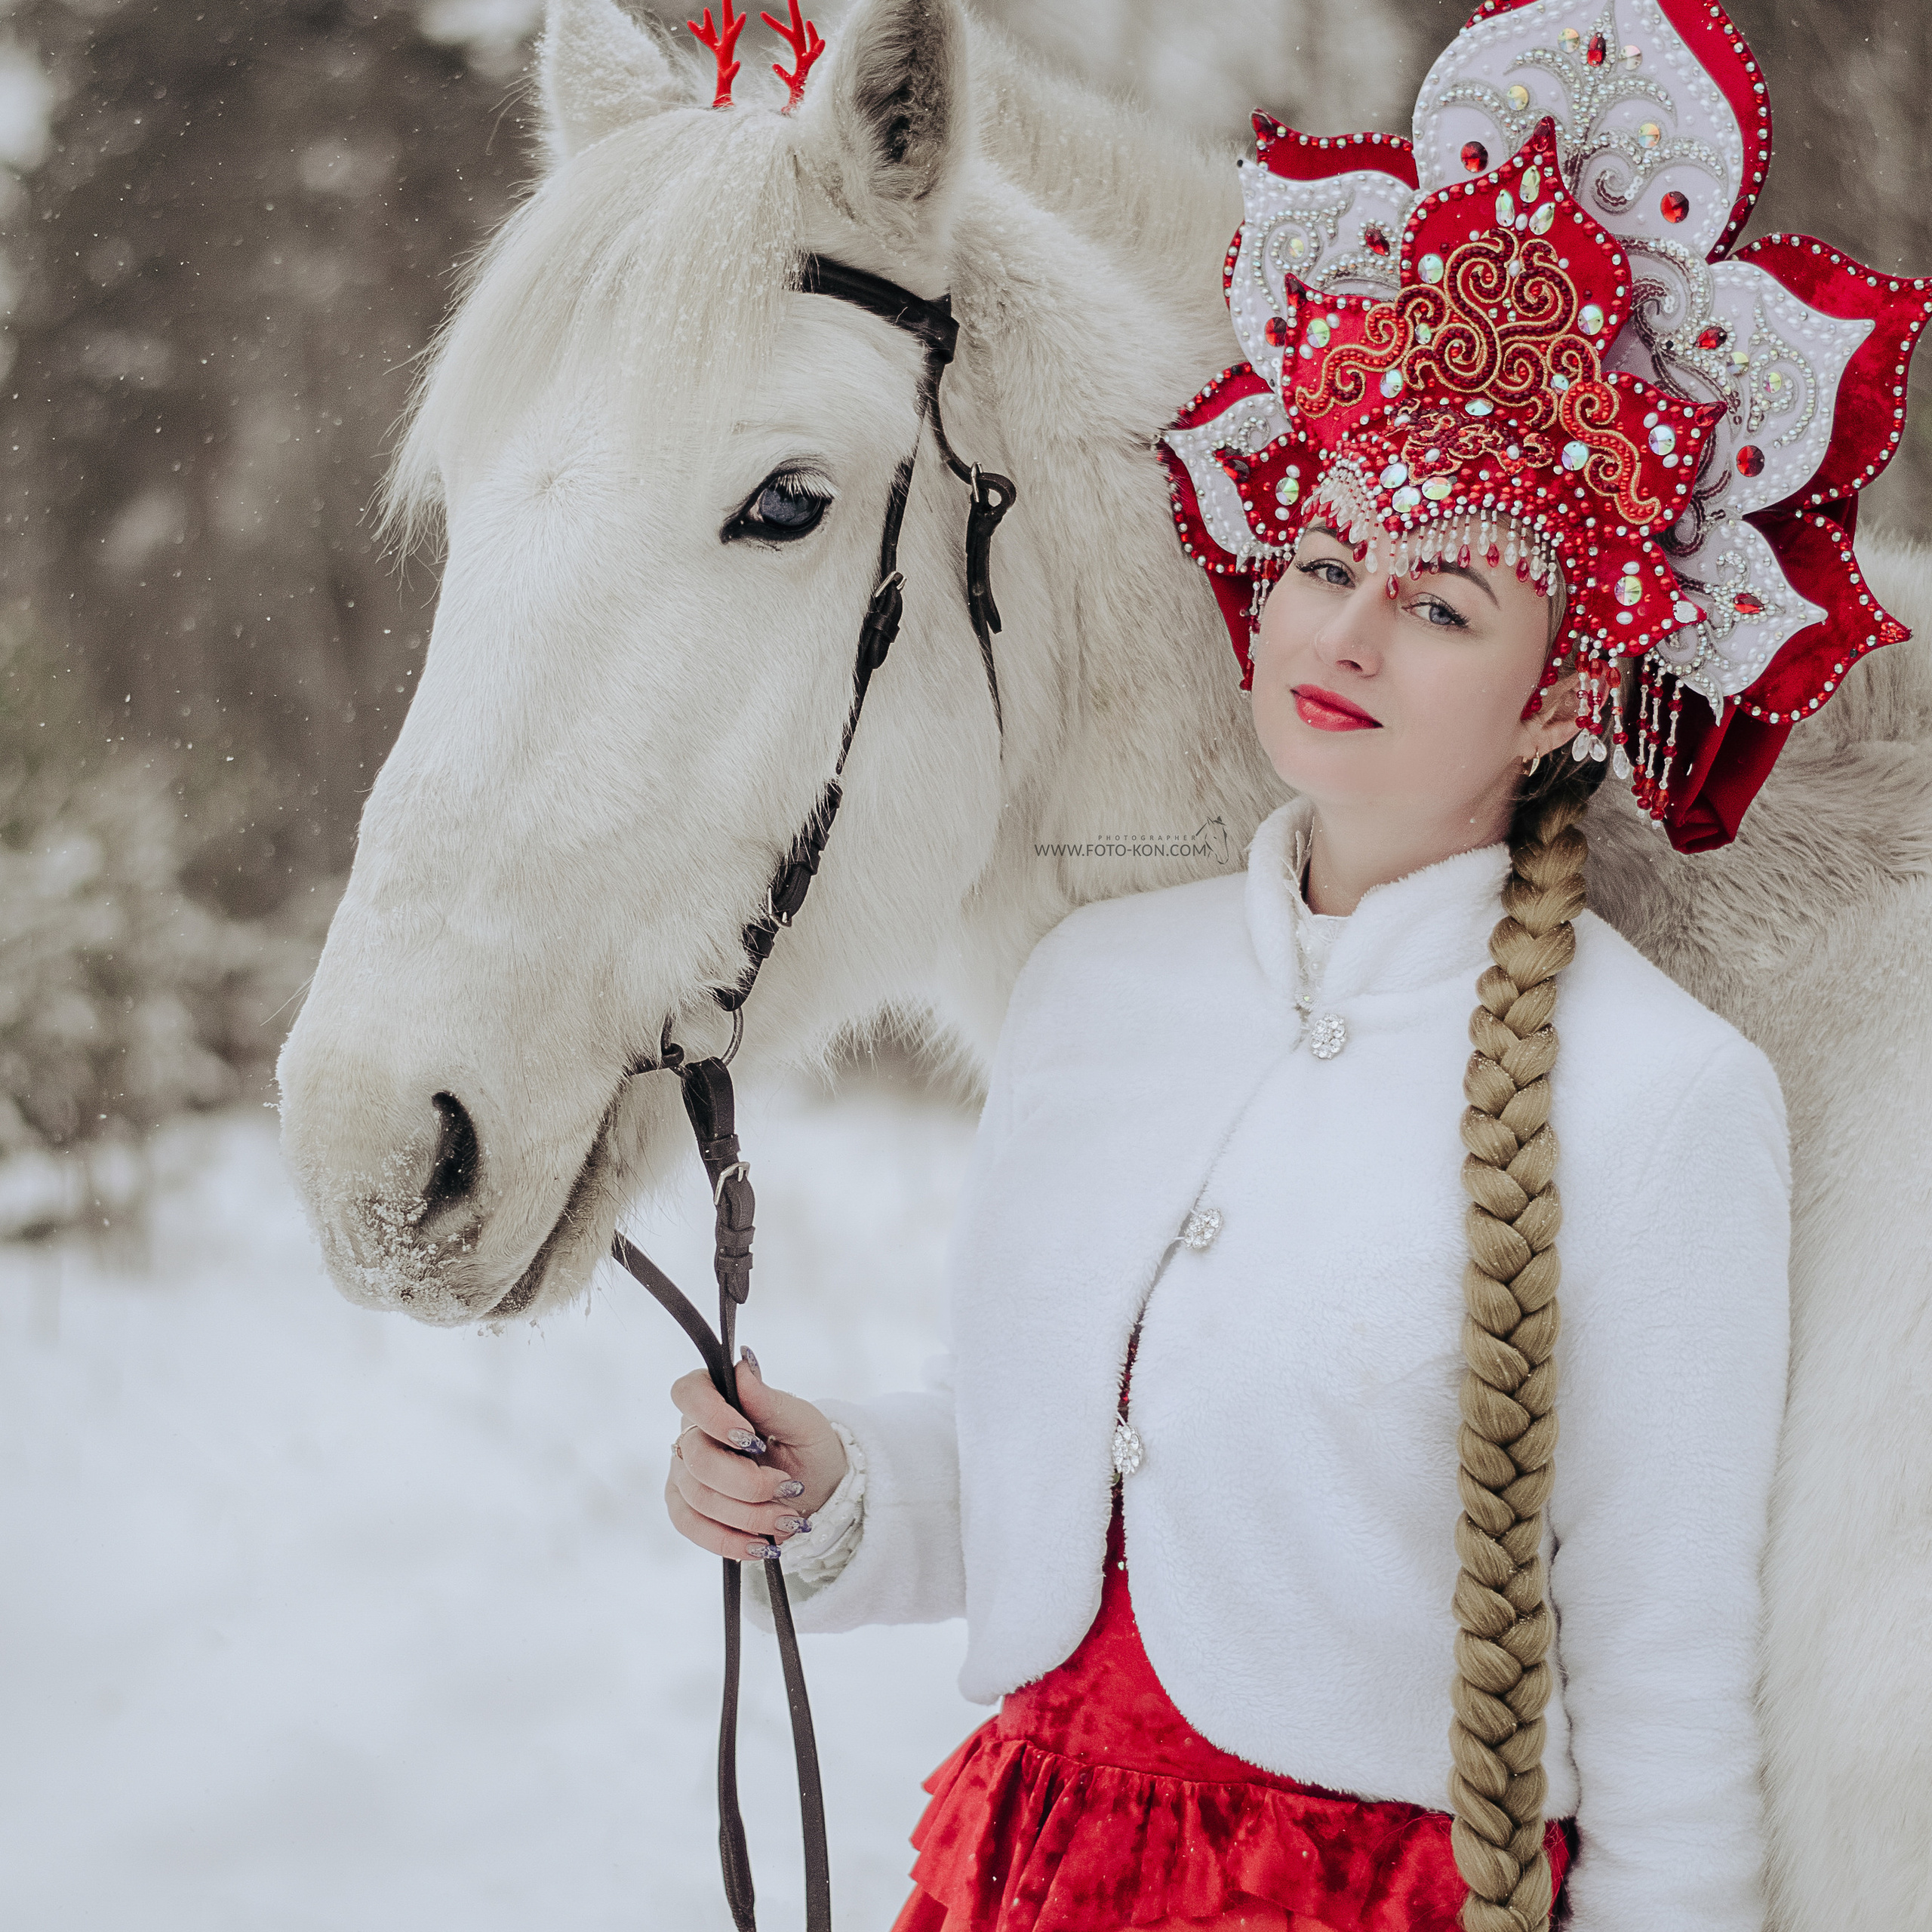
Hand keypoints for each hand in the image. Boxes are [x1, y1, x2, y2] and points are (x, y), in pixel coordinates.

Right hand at [665, 1349, 849, 1562]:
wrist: (817, 1494)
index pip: (689, 1393)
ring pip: (698, 1497)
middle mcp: (692, 1433)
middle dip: (747, 1482)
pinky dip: (729, 1540)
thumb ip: (770, 1399)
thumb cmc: (810, 1449)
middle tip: (789, 1488)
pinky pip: (691, 1528)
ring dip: (749, 1515)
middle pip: (697, 1458)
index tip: (751, 1439)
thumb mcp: (804, 1423)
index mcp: (717, 1397)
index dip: (711, 1416)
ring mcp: (684, 1473)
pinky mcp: (686, 1509)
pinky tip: (761, 1545)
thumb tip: (744, 1364)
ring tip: (789, 1519)